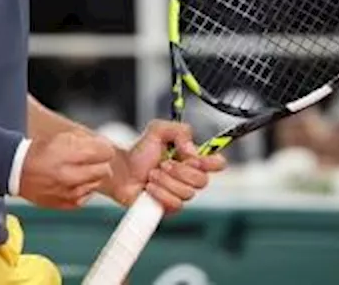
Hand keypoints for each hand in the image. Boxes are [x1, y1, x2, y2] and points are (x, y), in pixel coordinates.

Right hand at [18, 130, 115, 208]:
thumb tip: (104, 145)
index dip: (104, 148)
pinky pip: (87, 196)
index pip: (105, 153)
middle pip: (105, 170)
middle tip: (89, 159)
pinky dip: (83, 188)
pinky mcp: (68, 205)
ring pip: (97, 184)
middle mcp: (70, 176)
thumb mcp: (61, 138)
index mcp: (68, 155)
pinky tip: (71, 182)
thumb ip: (85, 141)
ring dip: (91, 176)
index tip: (100, 148)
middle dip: (100, 163)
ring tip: (76, 170)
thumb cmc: (38, 153)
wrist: (16, 172)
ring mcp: (69, 193)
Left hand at [103, 121, 226, 212]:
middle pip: (203, 181)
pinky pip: (175, 205)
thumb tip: (193, 151)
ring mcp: (180, 194)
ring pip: (187, 193)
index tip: (195, 159)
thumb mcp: (158, 130)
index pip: (217, 163)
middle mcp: (189, 178)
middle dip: (180, 171)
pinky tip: (150, 187)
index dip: (212, 163)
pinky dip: (160, 193)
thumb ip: (180, 131)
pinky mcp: (169, 208)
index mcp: (191, 159)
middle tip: (163, 164)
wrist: (121, 171)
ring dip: (166, 181)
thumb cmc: (138, 153)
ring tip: (152, 174)